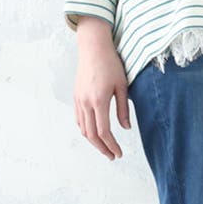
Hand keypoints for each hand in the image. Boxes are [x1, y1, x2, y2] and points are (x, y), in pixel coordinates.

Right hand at [72, 16, 129, 159]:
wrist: (93, 47)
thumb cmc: (111, 64)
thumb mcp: (122, 86)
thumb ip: (123, 109)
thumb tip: (126, 128)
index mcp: (99, 100)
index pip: (104, 131)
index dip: (111, 145)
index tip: (119, 153)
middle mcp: (86, 102)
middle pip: (91, 135)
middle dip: (102, 148)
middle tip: (112, 156)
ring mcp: (79, 100)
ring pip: (83, 129)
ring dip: (94, 141)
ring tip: (105, 147)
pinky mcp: (76, 97)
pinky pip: (79, 119)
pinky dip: (86, 130)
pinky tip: (94, 134)